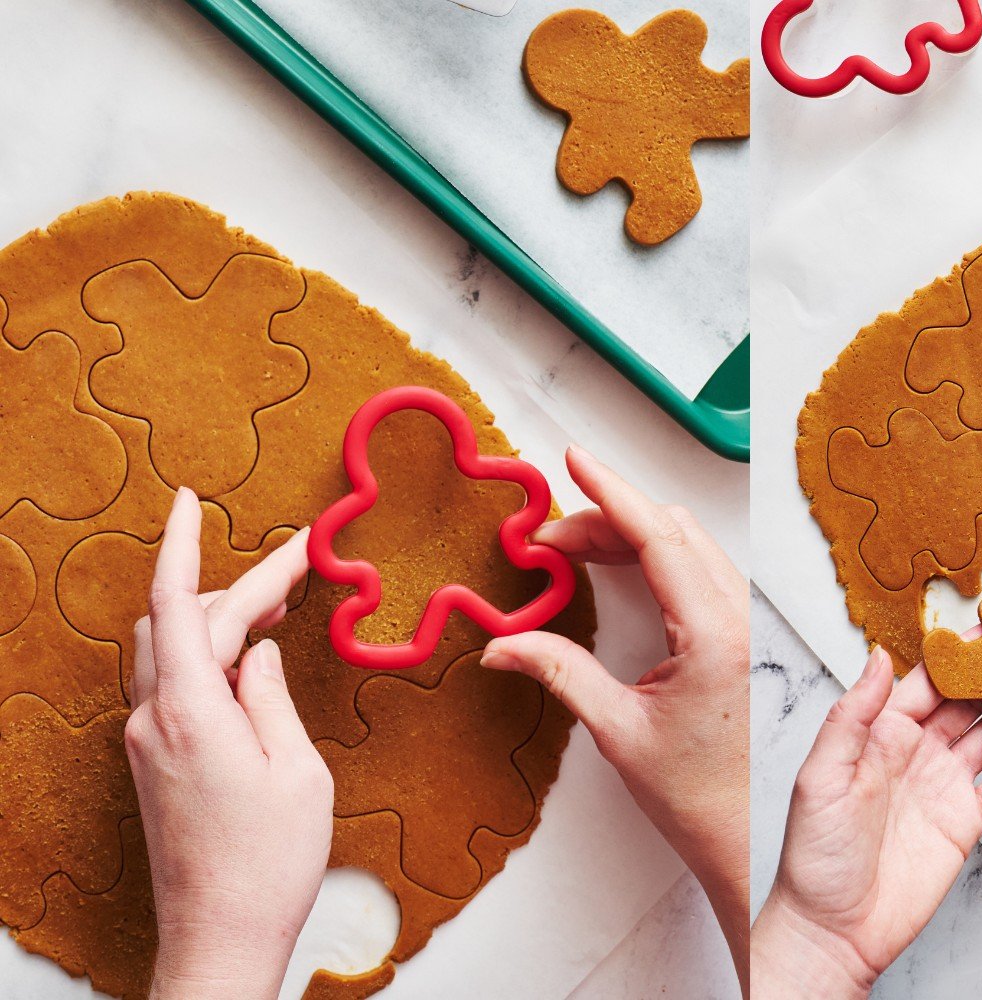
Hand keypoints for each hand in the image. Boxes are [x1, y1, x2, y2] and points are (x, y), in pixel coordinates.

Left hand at [127, 488, 332, 999]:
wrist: (221, 936)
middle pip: (180, 621)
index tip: (189, 501)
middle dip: (237, 585)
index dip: (181, 544)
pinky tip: (249, 663)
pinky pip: (172, 684)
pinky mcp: (153, 763)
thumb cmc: (268, 862)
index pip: (176, 604)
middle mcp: (154, 720)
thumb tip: (258, 654)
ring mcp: (147, 743)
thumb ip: (272, 697)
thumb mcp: (297, 769)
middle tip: (296, 570)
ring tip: (275, 610)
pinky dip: (207, 655)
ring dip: (215, 618)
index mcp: (191, 712)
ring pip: (168, 649)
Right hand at [479, 446, 749, 991]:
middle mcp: (743, 620)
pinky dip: (657, 559)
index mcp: (716, 635)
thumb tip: (501, 645)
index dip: (611, 492)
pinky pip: (703, 572)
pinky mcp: (747, 637)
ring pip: (689, 547)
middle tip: (548, 537)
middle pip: (671, 532)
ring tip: (572, 551)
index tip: (576, 461)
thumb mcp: (620, 731)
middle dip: (606, 518)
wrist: (755, 843)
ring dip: (632, 537)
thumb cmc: (702, 799)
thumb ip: (561, 673)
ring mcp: (750, 626)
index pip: (658, 538)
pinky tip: (620, 569)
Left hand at [752, 646, 981, 998]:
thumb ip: (852, 716)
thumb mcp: (821, 776)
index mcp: (880, 734)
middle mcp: (916, 753)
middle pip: (967, 702)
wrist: (833, 930)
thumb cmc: (815, 856)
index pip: (929, 681)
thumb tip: (879, 657)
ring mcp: (943, 786)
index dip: (960, 652)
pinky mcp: (965, 822)